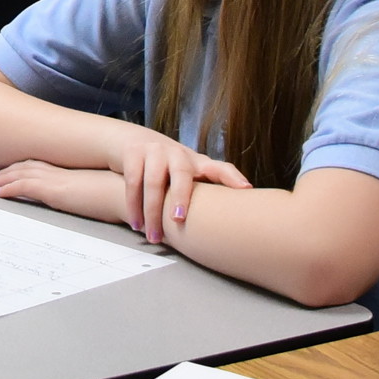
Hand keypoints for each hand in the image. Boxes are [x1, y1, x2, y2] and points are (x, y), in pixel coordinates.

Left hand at [0, 160, 124, 222]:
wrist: (137, 195)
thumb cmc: (132, 198)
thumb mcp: (112, 196)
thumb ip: (100, 196)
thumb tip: (101, 201)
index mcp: (78, 173)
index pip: (47, 166)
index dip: (29, 167)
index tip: (16, 169)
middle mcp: (66, 173)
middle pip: (31, 167)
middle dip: (11, 170)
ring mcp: (60, 180)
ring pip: (24, 175)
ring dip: (5, 178)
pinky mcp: (57, 191)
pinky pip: (26, 186)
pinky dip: (10, 188)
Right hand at [111, 127, 249, 243]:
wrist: (132, 142)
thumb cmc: (166, 167)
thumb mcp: (188, 174)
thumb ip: (204, 190)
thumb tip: (228, 223)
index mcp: (197, 162)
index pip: (220, 168)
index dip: (233, 178)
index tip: (245, 189)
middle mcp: (178, 153)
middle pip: (182, 174)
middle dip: (181, 196)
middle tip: (178, 220)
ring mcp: (155, 151)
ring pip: (153, 182)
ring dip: (152, 212)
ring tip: (154, 237)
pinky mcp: (134, 153)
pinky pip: (133, 182)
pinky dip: (133, 205)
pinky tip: (137, 224)